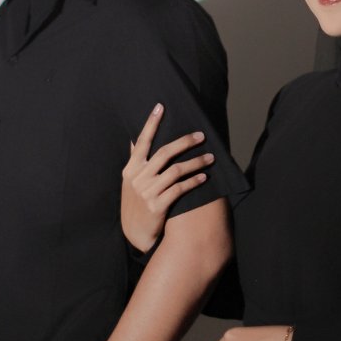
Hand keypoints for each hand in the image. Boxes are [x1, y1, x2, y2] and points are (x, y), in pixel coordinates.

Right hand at [121, 103, 214, 251]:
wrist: (135, 233)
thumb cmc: (135, 203)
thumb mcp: (129, 182)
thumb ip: (134, 161)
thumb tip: (134, 140)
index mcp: (130, 169)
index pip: (142, 142)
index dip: (151, 124)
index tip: (160, 107)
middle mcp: (138, 178)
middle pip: (165, 153)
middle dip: (185, 142)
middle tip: (201, 136)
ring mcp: (147, 192)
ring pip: (176, 170)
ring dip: (196, 162)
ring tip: (210, 158)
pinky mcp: (157, 206)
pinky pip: (180, 188)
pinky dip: (193, 181)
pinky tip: (204, 177)